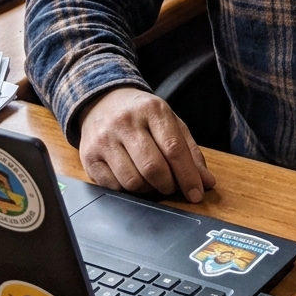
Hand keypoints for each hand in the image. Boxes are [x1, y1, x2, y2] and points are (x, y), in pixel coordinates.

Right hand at [78, 87, 216, 202]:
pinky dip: (128, 191)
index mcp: (153, 109)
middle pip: (153, 167)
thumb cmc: (143, 116)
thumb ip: (190, 151)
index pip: (174, 148)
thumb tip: (206, 182)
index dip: (188, 176)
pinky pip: (113, 187)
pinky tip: (133, 179)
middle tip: (172, 187)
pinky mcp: (89, 156)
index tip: (197, 194)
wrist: (103, 101)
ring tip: (152, 182)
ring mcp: (105, 139)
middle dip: (168, 185)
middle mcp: (126, 122)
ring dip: (148, 190)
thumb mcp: (170, 123)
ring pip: (132, 181)